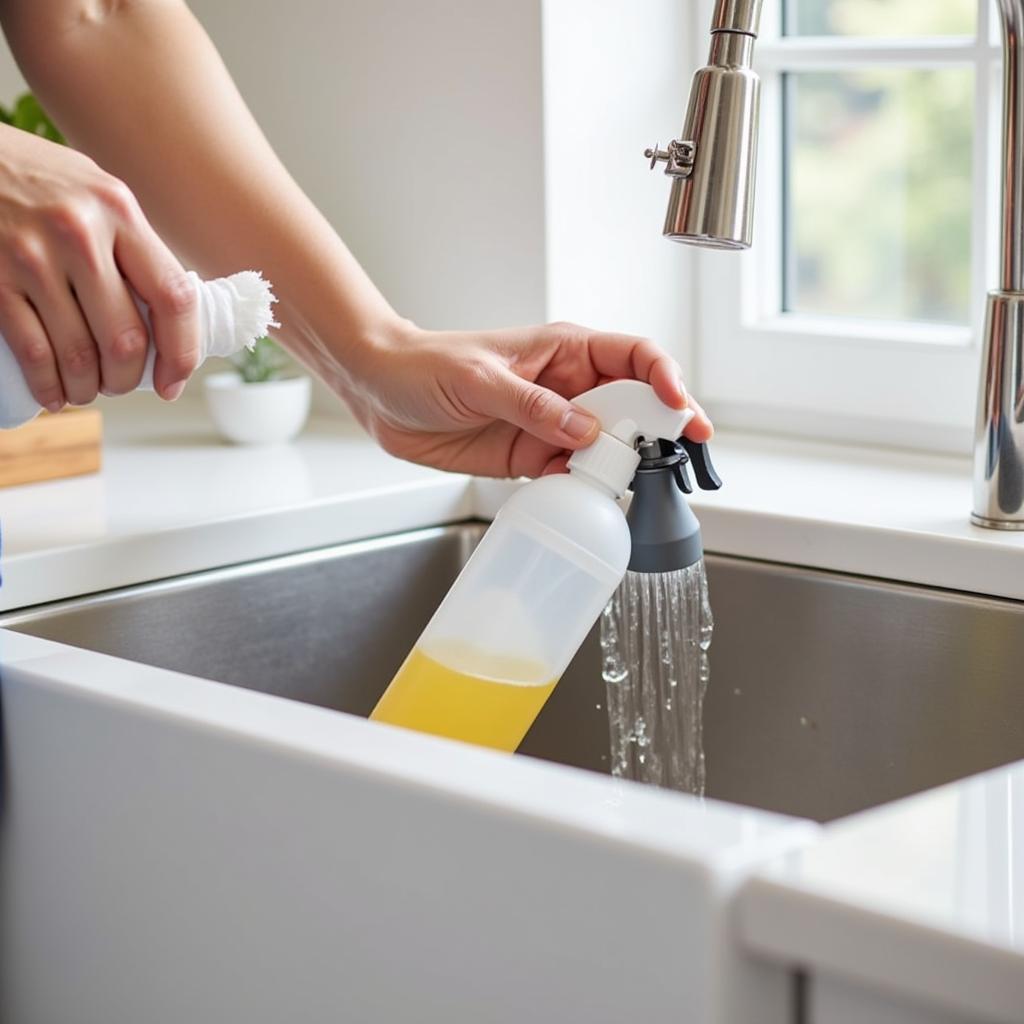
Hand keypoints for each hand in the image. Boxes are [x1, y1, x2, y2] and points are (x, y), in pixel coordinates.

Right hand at [0, 124, 199, 409]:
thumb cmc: (34, 179)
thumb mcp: (94, 194)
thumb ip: (131, 246)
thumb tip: (168, 317)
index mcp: (119, 211)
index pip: (173, 298)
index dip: (181, 352)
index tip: (173, 381)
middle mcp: (80, 233)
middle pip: (125, 338)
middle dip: (126, 379)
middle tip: (120, 384)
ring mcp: (32, 257)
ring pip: (79, 354)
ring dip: (88, 388)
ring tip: (87, 389)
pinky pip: (33, 351)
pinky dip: (48, 385)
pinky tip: (54, 393)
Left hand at [343, 320, 713, 477]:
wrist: (380, 392)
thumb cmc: (425, 365)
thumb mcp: (479, 379)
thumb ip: (533, 406)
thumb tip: (584, 433)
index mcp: (565, 351)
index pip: (634, 357)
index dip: (665, 378)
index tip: (678, 408)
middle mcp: (569, 388)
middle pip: (634, 407)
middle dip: (660, 429)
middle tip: (676, 457)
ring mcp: (552, 426)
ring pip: (608, 448)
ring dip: (622, 467)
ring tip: (623, 484)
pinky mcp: (532, 458)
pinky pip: (572, 477)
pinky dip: (583, 490)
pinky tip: (582, 499)